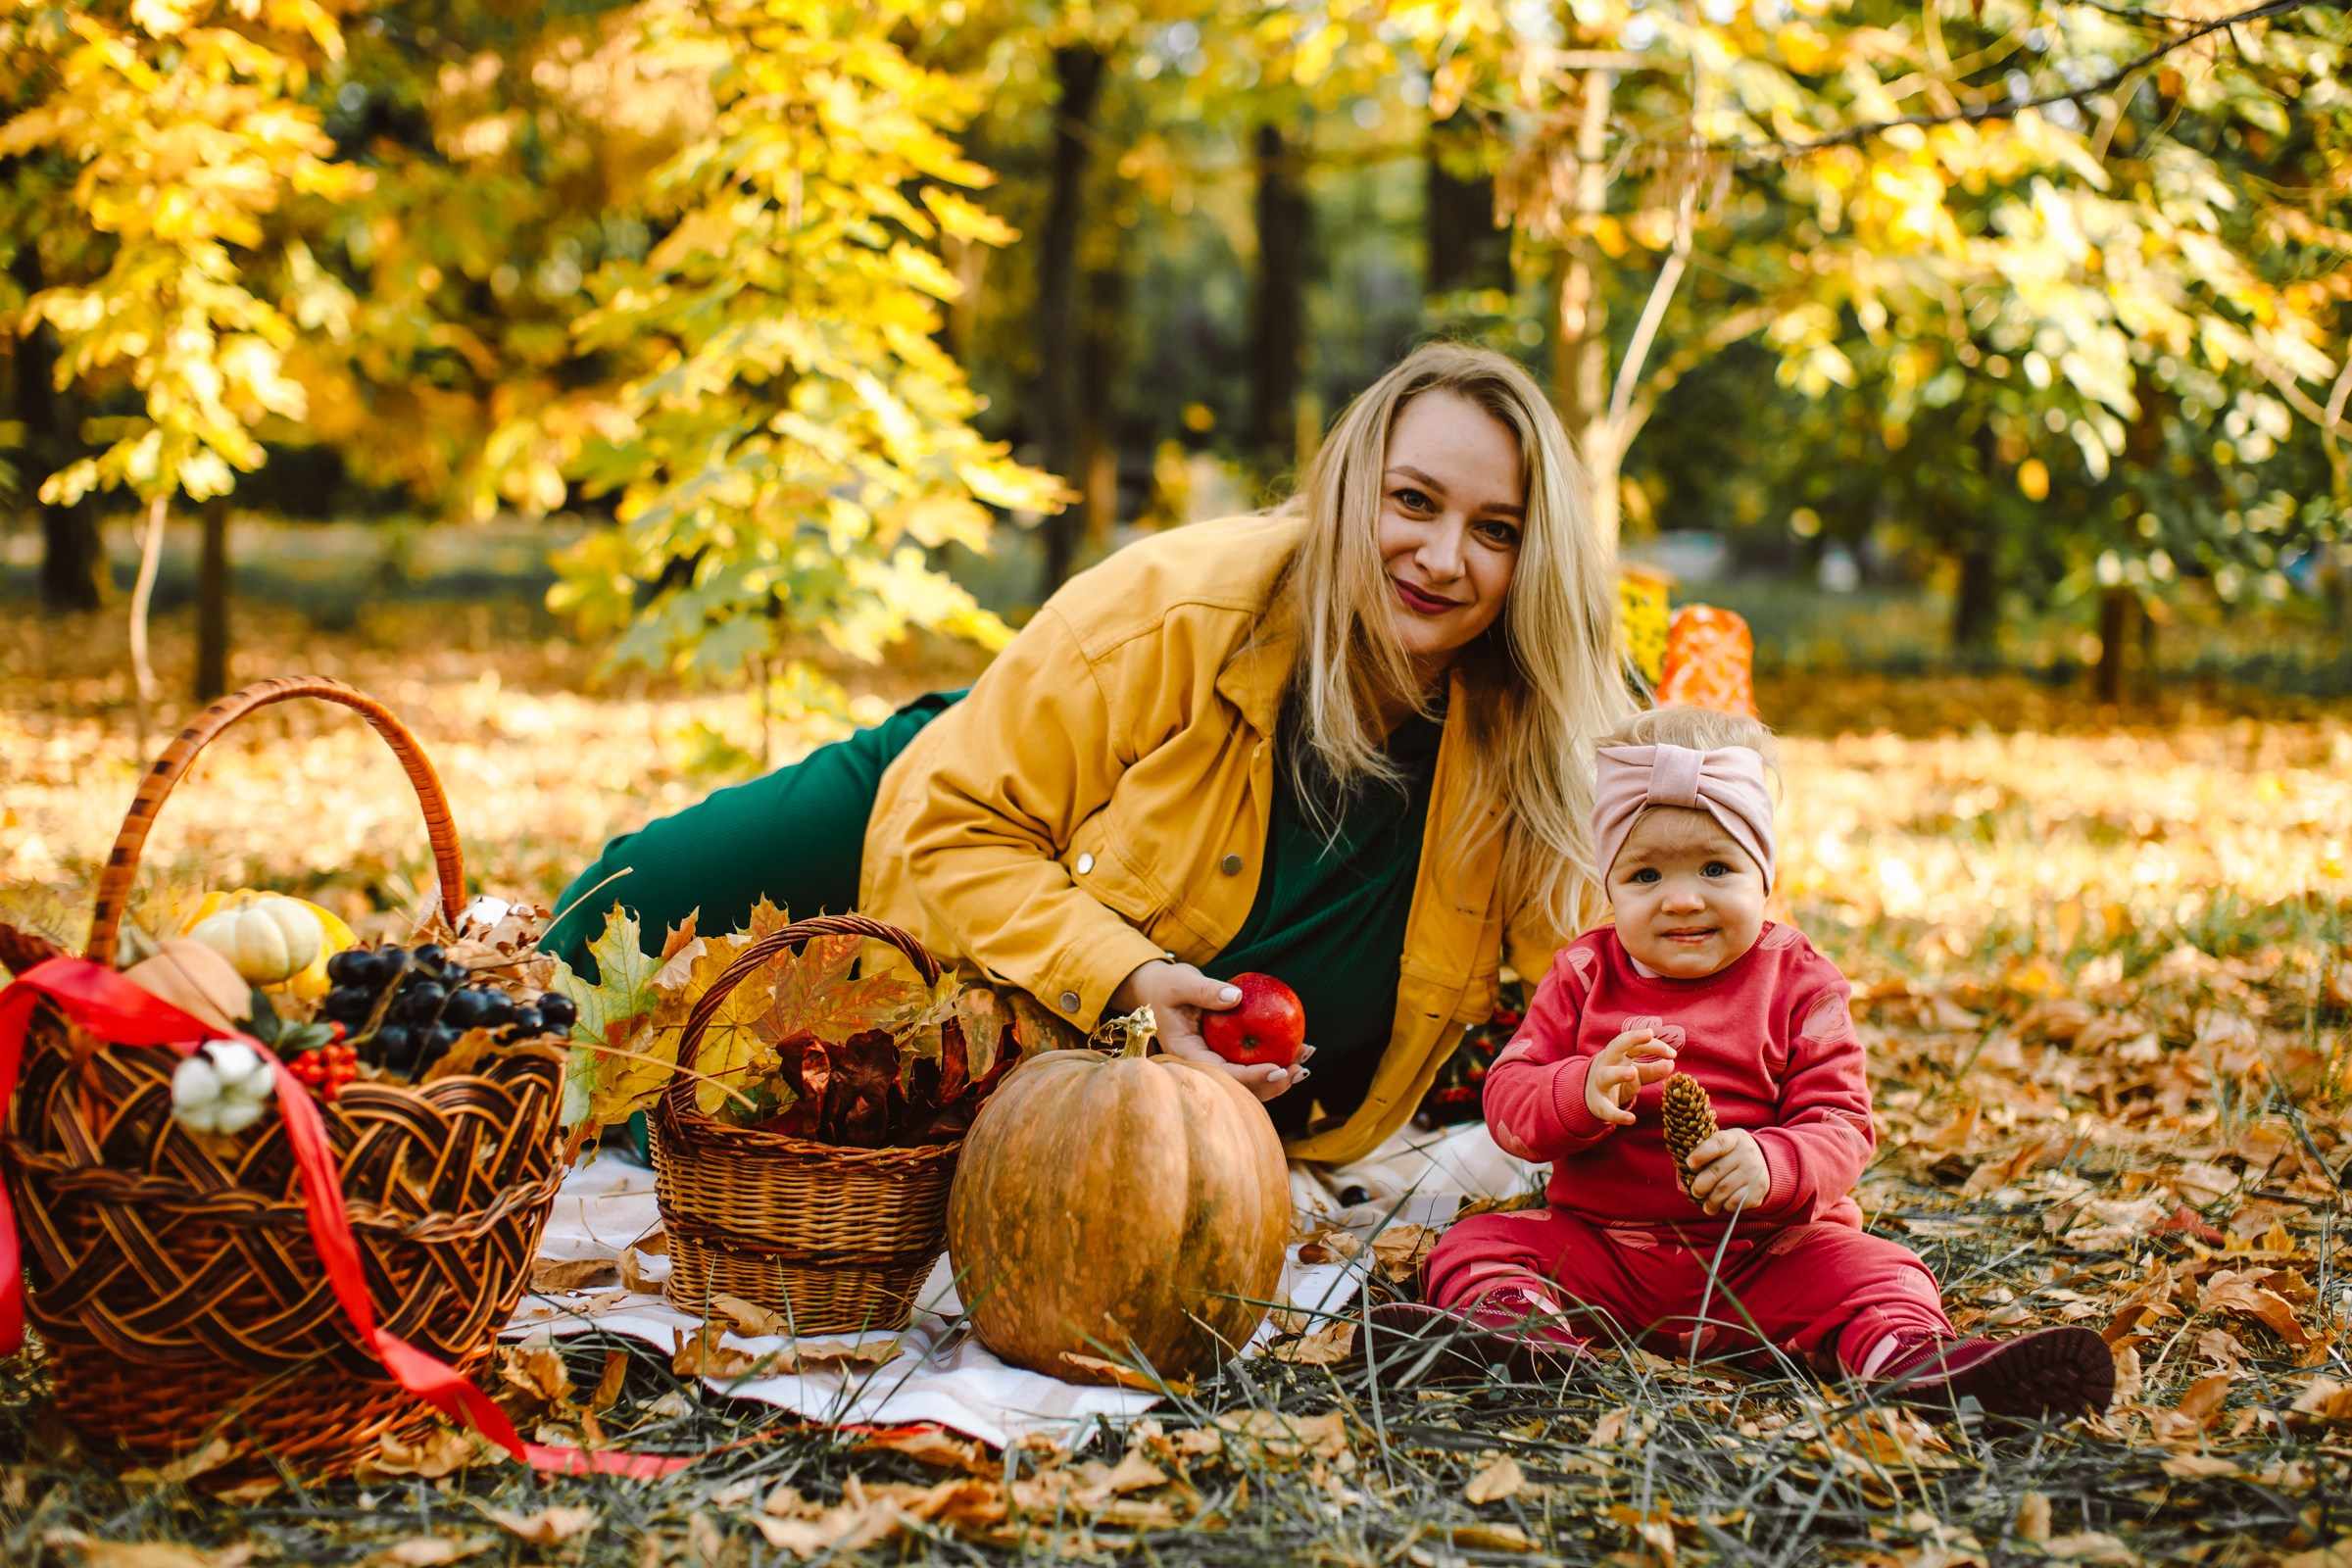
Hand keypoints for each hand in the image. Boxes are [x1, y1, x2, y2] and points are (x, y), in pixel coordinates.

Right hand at [1109, 959, 1312, 1101]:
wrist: (1160, 991)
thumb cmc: (1167, 986)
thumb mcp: (1181, 983)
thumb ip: (1205, 990)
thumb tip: (1236, 997)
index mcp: (1186, 1056)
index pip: (1221, 1074)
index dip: (1250, 1076)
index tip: (1277, 1069)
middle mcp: (1202, 1066)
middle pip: (1239, 1086)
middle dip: (1272, 1083)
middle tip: (1298, 1070)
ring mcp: (1216, 1062)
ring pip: (1250, 1080)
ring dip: (1280, 1075)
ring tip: (1305, 1060)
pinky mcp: (1228, 1054)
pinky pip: (1253, 1062)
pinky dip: (1277, 1058)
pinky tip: (1300, 1048)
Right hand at [1583, 1028, 1676, 1125]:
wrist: (1587, 1098)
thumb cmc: (1615, 1080)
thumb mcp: (1634, 1073)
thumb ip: (1652, 1070)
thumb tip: (1671, 1063)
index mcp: (1617, 1054)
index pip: (1635, 1044)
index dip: (1653, 1045)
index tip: (1673, 1053)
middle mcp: (1607, 1064)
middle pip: (1616, 1046)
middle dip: (1631, 1039)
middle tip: (1649, 1035)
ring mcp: (1600, 1083)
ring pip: (1607, 1076)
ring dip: (1619, 1073)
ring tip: (1633, 1073)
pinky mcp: (1598, 1104)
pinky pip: (1607, 1109)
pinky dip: (1618, 1115)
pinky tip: (1631, 1119)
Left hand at [1686, 1129, 1768, 1215]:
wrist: (1762, 1162)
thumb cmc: (1731, 1155)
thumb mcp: (1722, 1146)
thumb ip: (1705, 1153)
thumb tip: (1685, 1171)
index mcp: (1734, 1138)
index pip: (1717, 1143)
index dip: (1701, 1154)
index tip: (1689, 1164)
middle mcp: (1747, 1152)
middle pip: (1716, 1171)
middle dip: (1700, 1185)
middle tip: (1695, 1192)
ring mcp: (1754, 1171)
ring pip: (1724, 1190)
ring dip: (1711, 1201)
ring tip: (1706, 1205)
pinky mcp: (1760, 1188)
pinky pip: (1736, 1201)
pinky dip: (1726, 1206)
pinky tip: (1722, 1204)